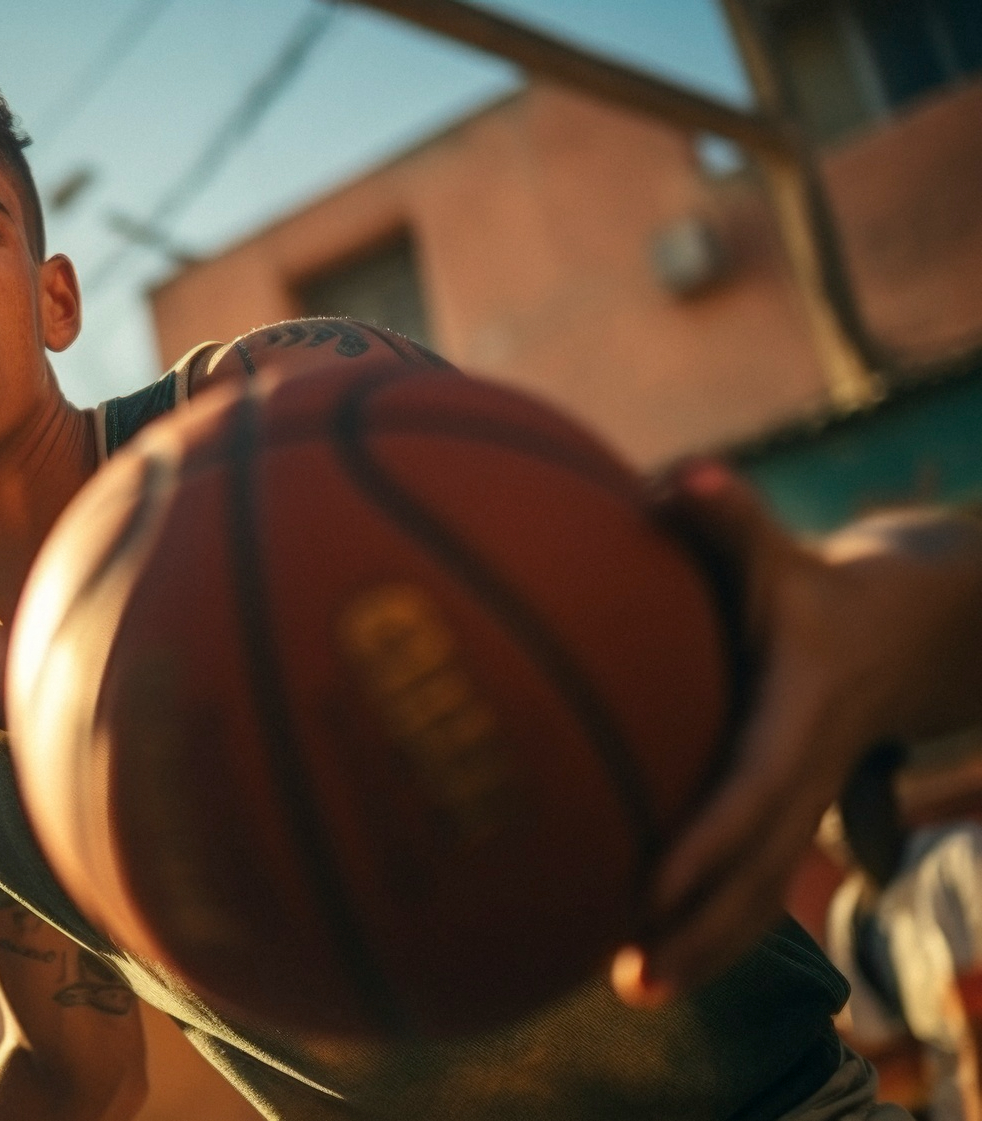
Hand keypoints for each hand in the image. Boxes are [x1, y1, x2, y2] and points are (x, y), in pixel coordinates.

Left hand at [612, 460, 981, 1006]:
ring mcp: (803, 802)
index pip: (752, 792)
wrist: (915, 627)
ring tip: (634, 990)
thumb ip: (728, 519)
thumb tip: (683, 481)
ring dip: (702, 944)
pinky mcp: (788, 815)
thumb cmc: (816, 584)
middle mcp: (804, 772)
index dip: (707, 843)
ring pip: (758, 889)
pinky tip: (649, 962)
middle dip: (700, 927)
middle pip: (756, 868)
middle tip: (632, 980)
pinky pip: (752, 879)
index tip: (651, 889)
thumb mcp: (777, 550)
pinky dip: (708, 924)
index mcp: (800, 717)